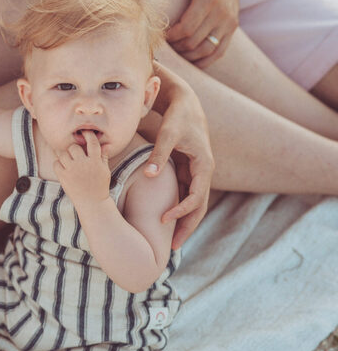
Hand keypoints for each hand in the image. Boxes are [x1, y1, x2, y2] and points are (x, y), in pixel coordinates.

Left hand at [53, 132, 110, 209]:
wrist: (92, 203)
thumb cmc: (99, 186)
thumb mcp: (104, 171)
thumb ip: (103, 157)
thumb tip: (107, 145)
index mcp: (95, 161)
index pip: (92, 142)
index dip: (88, 134)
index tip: (84, 132)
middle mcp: (84, 164)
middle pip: (74, 147)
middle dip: (73, 149)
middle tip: (74, 153)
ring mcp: (72, 170)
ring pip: (63, 153)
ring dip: (64, 155)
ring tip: (68, 160)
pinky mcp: (64, 177)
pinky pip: (56, 163)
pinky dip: (58, 164)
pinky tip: (63, 167)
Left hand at [145, 64, 214, 248]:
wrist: (185, 102)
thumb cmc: (178, 116)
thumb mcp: (168, 133)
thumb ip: (158, 154)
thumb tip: (148, 175)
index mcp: (204, 165)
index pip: (196, 197)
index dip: (181, 211)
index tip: (164, 220)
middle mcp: (203, 172)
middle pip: (198, 207)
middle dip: (187, 228)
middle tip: (172, 248)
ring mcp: (196, 172)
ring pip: (193, 204)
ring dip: (183, 222)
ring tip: (170, 242)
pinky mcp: (187, 170)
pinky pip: (184, 194)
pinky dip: (177, 208)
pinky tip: (166, 222)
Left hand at [159, 0, 240, 67]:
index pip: (188, 28)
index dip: (171, 36)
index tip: (162, 34)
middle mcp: (223, 13)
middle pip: (194, 42)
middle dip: (176, 46)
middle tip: (165, 43)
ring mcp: (229, 23)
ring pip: (206, 51)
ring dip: (187, 55)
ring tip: (175, 49)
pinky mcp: (232, 30)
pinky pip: (218, 53)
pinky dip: (203, 61)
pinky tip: (189, 59)